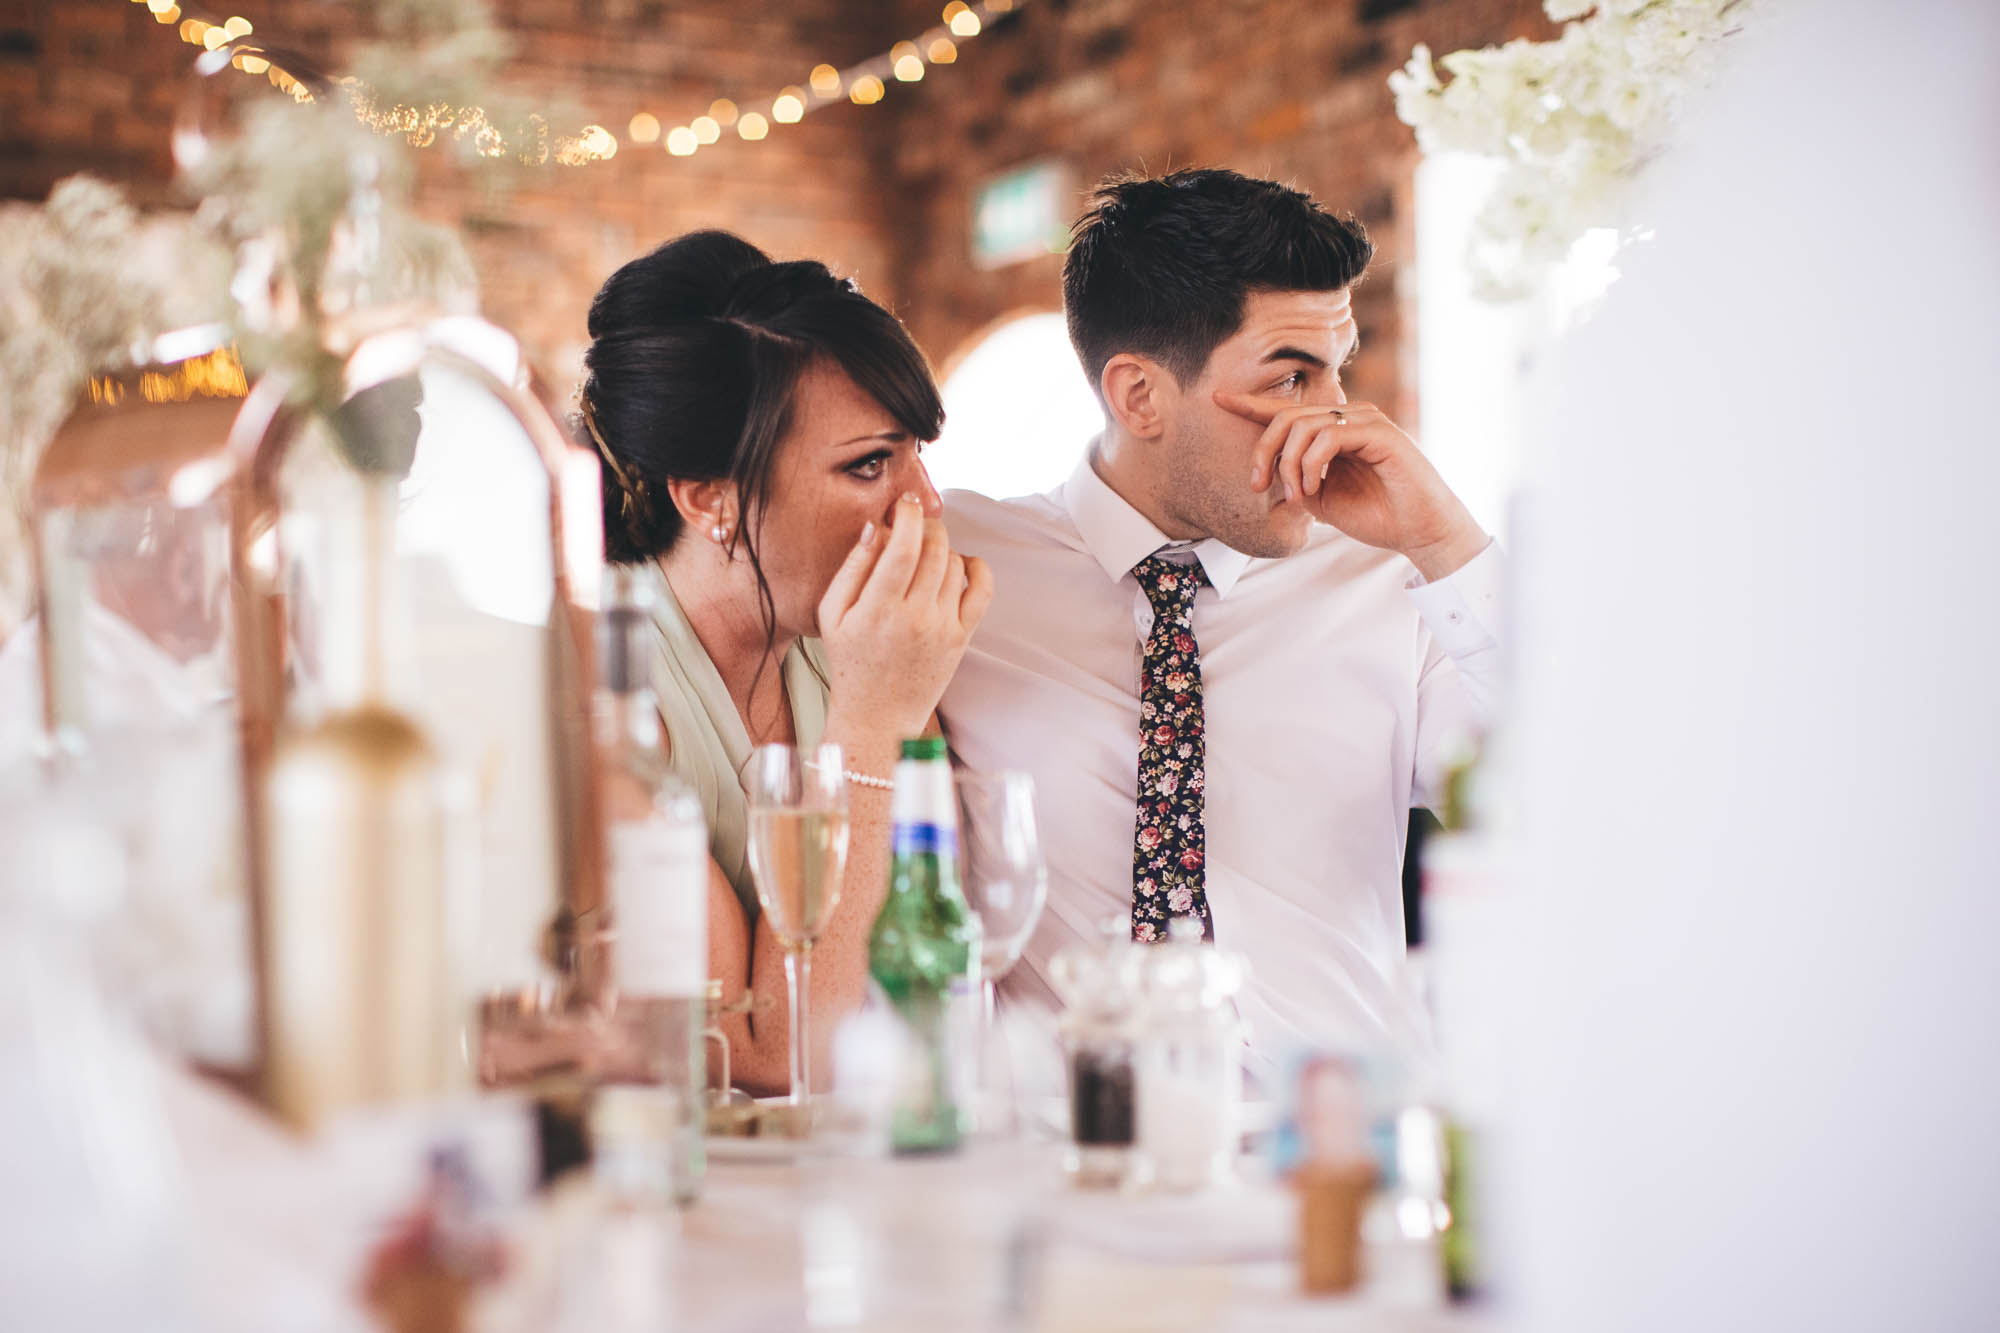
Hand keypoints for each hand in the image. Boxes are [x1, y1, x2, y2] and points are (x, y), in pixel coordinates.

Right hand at [817, 494, 994, 738]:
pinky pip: (982, 590)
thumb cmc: (851, 662)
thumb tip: (874, 528)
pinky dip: (977, 568)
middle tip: (913, 526)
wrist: (878, 717)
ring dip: (942, 547)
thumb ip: (851, 568)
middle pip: (934, 549)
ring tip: (924, 554)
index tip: (905, 504)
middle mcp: (914, 617)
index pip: (902, 547)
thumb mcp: (832, 615)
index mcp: (877, 609)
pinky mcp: (961, 639)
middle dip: (926, 526)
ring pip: (955, 564)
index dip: (908, 516)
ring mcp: (942, 628)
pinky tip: (962, 564)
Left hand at [1214, 391, 1488, 580]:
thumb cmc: (1377, 516)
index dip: (1251, 404)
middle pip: (1287, 415)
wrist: (1421, 532)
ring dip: (1289, 465)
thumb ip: (1295, 478)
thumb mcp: (1321, 499)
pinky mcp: (1380, 432)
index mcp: (1335, 430)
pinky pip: (1329, 435)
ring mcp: (1366, 420)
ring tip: (1299, 496)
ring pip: (1304, 424)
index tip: (1218, 399)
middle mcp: (1349, 417)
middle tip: (1257, 486)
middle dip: (1263, 450)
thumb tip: (1269, 470)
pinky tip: (1315, 487)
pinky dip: (1312, 463)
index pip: (1288, 411)